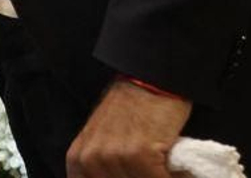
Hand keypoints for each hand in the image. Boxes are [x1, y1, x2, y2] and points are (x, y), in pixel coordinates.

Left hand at [66, 78, 190, 177]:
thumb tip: (115, 177)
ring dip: (153, 177)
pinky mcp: (140, 155)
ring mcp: (115, 156)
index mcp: (78, 160)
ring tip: (159, 169)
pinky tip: (172, 172)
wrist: (150, 81)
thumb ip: (101, 168)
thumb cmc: (129, 110)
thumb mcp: (101, 140)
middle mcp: (91, 159)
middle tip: (148, 170)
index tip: (129, 174)